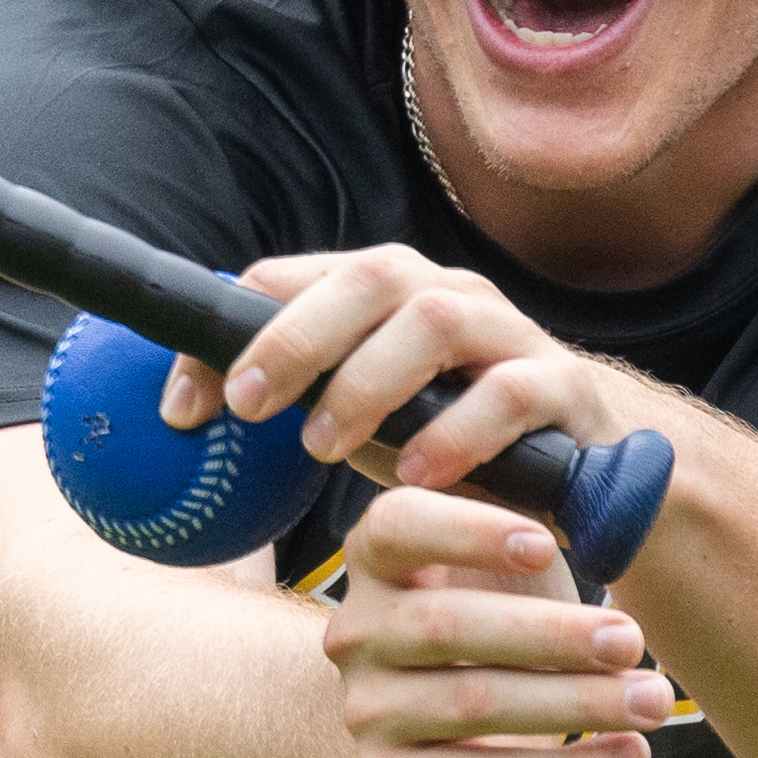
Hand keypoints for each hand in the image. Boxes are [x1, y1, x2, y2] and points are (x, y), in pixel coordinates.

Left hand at [156, 243, 640, 500]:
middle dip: (296, 338)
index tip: (188, 408)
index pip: (293, 279)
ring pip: (434, 320)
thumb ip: (288, 399)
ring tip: (322, 448)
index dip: (233, 333)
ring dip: (367, 382)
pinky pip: (509, 391)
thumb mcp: (357, 417)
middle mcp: (446, 294)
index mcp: (383, 291)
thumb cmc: (443, 436)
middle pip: (369, 278)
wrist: (577, 479)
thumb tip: (180, 411)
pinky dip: (456, 433)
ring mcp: (509, 333)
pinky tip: (416, 476)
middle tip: (247, 407)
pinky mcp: (562, 387)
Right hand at [320, 484, 672, 757]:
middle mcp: (355, 633)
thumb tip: (625, 489)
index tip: (546, 544)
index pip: (397, 527)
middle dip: (551, 633)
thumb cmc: (495, 635)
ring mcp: (366, 711)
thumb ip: (533, 531)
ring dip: (577, 701)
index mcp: (377, 562)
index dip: (467, 531)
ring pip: (473, 702)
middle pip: (445, 624)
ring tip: (654, 699)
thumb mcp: (504, 575)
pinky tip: (631, 754)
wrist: (444, 745)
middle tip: (633, 639)